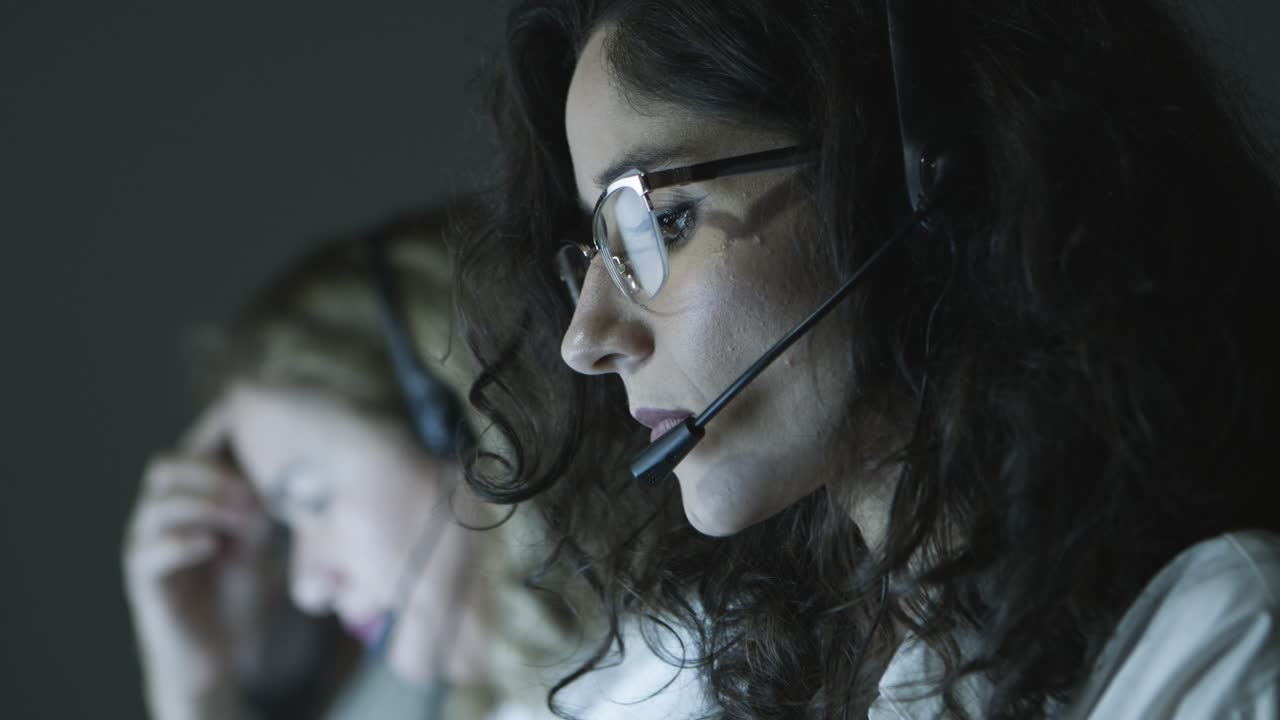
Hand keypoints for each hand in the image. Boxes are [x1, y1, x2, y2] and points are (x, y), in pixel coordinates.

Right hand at [122, 402, 270, 719]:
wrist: (216, 653)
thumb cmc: (236, 591)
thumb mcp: (254, 541)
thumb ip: (255, 507)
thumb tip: (274, 474)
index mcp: (183, 499)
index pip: (188, 451)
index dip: (211, 432)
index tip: (249, 422)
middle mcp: (157, 514)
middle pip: (165, 468)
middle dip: (209, 472)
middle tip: (250, 490)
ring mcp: (144, 545)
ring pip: (157, 505)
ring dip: (204, 505)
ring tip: (244, 519)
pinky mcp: (142, 580)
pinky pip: (149, 551)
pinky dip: (183, 542)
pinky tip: (212, 546)